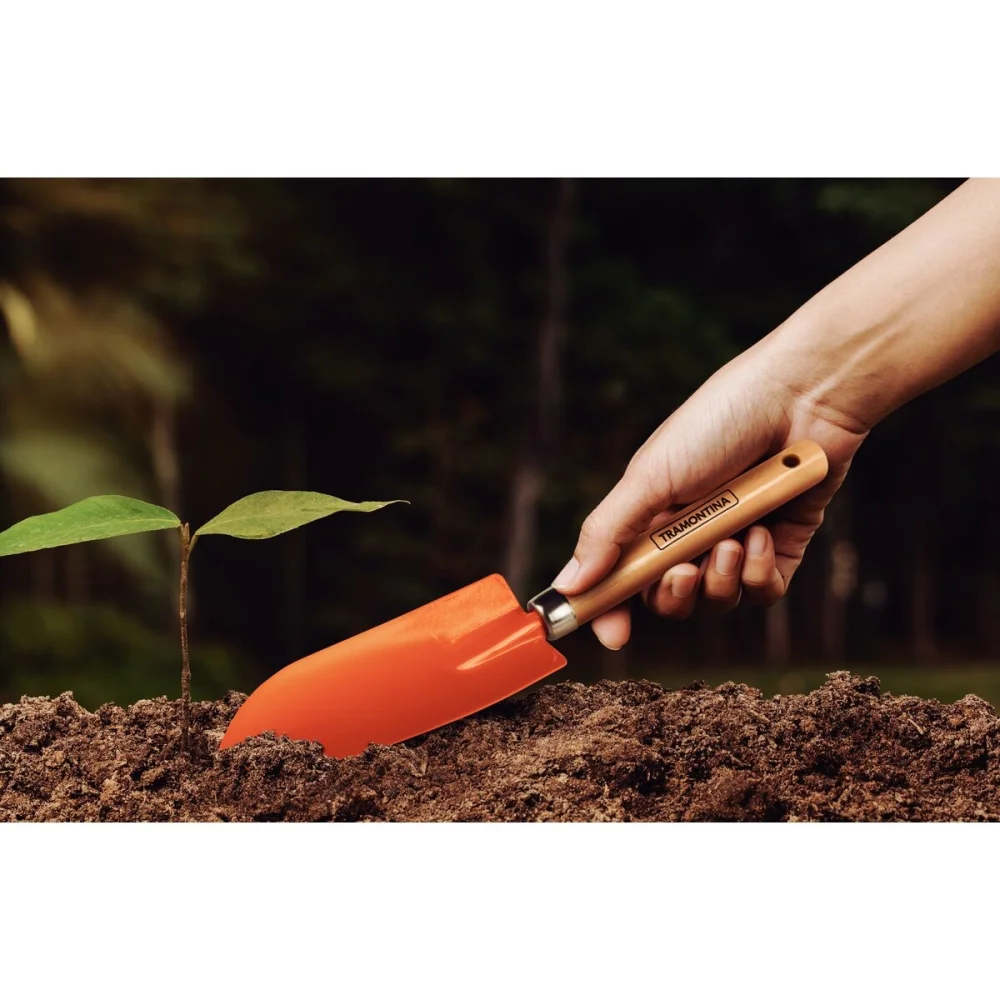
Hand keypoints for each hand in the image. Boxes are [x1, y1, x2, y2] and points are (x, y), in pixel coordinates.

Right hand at [550, 333, 867, 649]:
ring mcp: (735, 541)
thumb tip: (570, 585)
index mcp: (649, 513)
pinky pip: (763, 592)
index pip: (619, 576)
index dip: (610, 609)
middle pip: (667, 598)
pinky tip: (765, 535)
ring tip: (735, 538)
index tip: (612, 635)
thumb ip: (607, 533)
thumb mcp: (650, 476)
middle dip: (673, 595)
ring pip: (716, 600)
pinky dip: (760, 573)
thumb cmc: (719, 422)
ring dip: (721, 579)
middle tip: (683, 570)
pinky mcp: (781, 546)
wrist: (802, 396)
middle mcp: (689, 531)